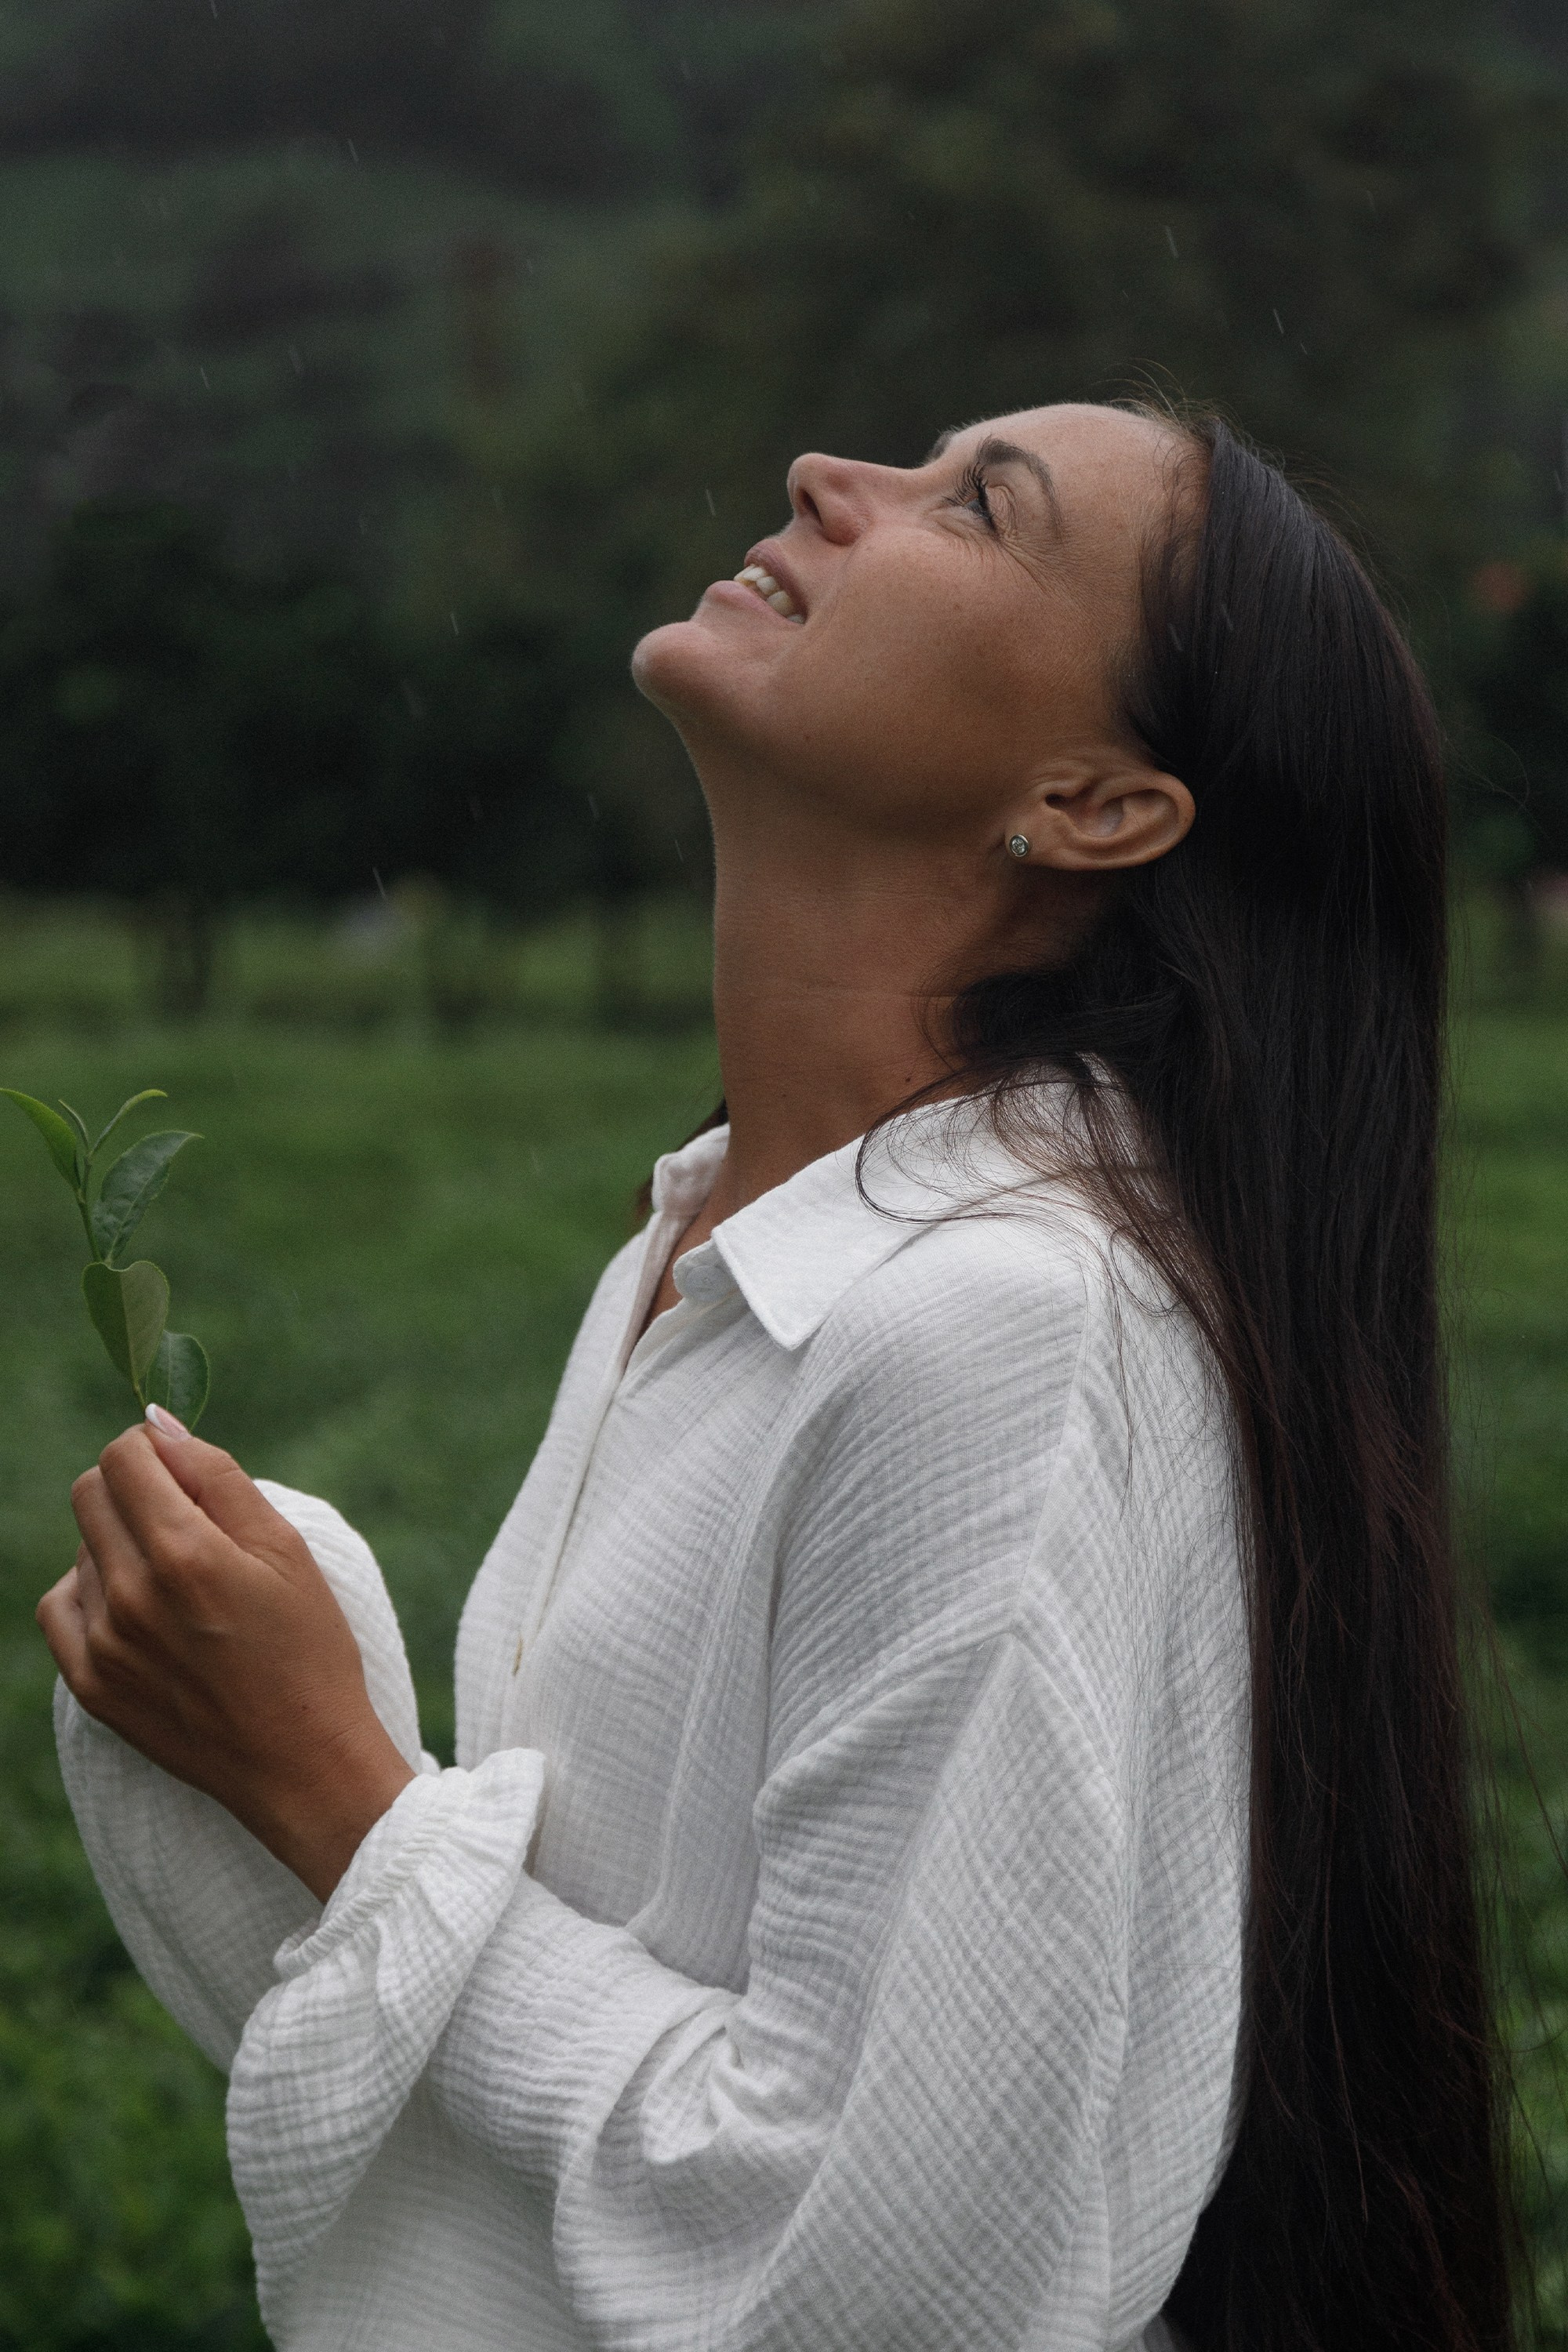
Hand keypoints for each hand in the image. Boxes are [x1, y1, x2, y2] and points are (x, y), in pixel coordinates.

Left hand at [40, 1414, 414, 1902]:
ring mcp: (102, 1644)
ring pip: (81, 1548)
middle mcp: (130, 1595)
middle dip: (132, 1487)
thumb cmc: (308, 1650)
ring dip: (119, 1543)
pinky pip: (59, 1607)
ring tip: (177, 1582)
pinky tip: (137, 1608)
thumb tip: (158, 1424)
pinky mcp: (90, 1684)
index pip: (124, 1456)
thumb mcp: (286, 1548)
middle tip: (186, 1522)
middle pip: (89, 1493)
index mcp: (185, 1552)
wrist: (302, 1763)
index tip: (185, 1471)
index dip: (154, 1449)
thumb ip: (217, 1476)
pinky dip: (90, 1592)